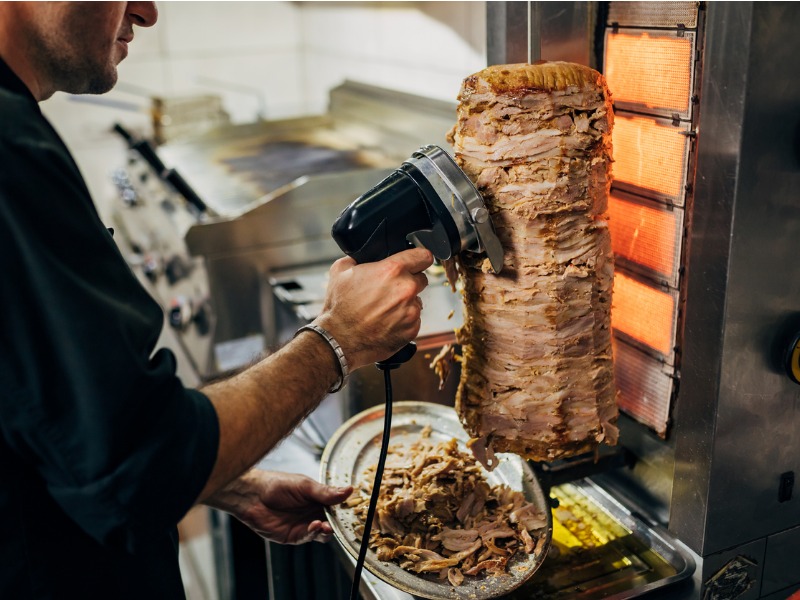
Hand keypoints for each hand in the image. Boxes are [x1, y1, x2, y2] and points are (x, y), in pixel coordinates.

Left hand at [203, 469, 352, 544]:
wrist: (253, 495)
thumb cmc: (277, 484)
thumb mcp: (305, 485)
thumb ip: (325, 492)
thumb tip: (349, 490)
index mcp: (317, 498)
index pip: (336, 507)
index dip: (345, 510)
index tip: (354, 510)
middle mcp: (313, 513)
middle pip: (332, 523)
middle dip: (338, 524)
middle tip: (342, 522)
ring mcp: (304, 525)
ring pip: (323, 533)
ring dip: (327, 530)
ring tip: (325, 524)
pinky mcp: (293, 536)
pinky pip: (308, 538)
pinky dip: (314, 533)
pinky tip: (314, 525)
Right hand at [316, 247, 433, 369]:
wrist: (339, 340)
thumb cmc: (339, 307)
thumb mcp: (340, 272)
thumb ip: (357, 259)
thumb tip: (361, 256)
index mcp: (392, 270)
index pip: (423, 256)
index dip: (419, 257)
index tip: (417, 261)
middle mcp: (406, 290)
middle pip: (421, 279)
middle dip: (409, 282)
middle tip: (390, 290)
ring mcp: (411, 311)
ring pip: (416, 301)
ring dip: (406, 303)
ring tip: (384, 309)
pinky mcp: (412, 329)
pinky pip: (414, 320)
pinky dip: (404, 320)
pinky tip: (386, 322)